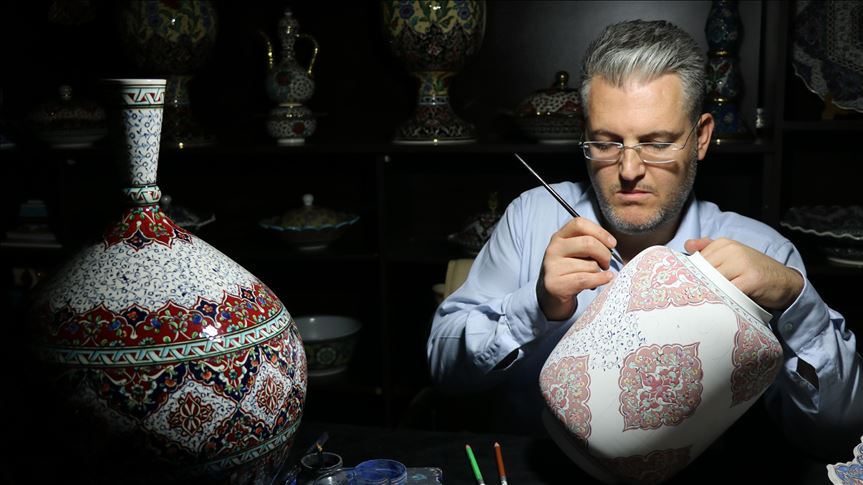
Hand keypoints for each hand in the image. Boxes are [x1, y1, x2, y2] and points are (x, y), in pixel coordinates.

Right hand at [537, 217, 616, 320]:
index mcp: (559, 237)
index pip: (579, 223)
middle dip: (605, 254)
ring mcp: (552, 267)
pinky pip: (586, 279)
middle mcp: (553, 249)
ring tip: (594, 276)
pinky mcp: (555, 284)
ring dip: (599, 272)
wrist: (551, 296)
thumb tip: (610, 244)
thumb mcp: (576, 253)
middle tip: (606, 263)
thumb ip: (589, 243)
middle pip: (588, 243)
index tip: (612, 243)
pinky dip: (600, 279)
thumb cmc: (570, 272)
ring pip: (590, 265)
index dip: (600, 232)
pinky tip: (605, 279)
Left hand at [684, 237, 803, 310]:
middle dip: (699, 284)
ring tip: (710, 302)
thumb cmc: (754, 271)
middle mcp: (732, 250)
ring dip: (710, 292)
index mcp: (724, 244)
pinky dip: (723, 298)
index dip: (692, 275)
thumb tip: (688, 245)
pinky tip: (723, 304)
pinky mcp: (751, 279)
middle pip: (702, 270)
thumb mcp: (732, 257)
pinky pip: (728, 291)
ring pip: (713, 280)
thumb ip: (710, 249)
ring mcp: (742, 264)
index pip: (696, 260)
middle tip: (698, 297)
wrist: (785, 281)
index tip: (691, 286)